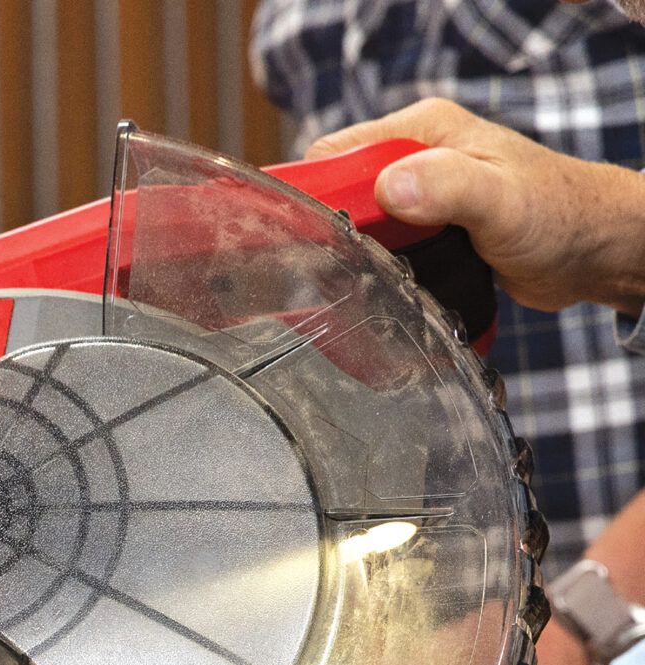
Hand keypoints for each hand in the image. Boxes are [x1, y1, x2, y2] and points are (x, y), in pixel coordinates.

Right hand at [307, 98, 644, 315]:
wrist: (594, 249)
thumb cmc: (560, 214)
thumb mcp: (499, 197)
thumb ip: (447, 186)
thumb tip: (390, 189)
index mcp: (420, 130)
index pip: (334, 156)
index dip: (319, 196)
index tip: (322, 236)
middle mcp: (413, 157)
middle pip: (337, 194)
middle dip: (336, 232)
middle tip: (350, 266)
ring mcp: (418, 194)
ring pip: (354, 226)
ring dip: (357, 256)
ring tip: (373, 278)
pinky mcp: (424, 228)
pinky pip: (379, 248)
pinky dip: (377, 269)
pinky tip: (391, 284)